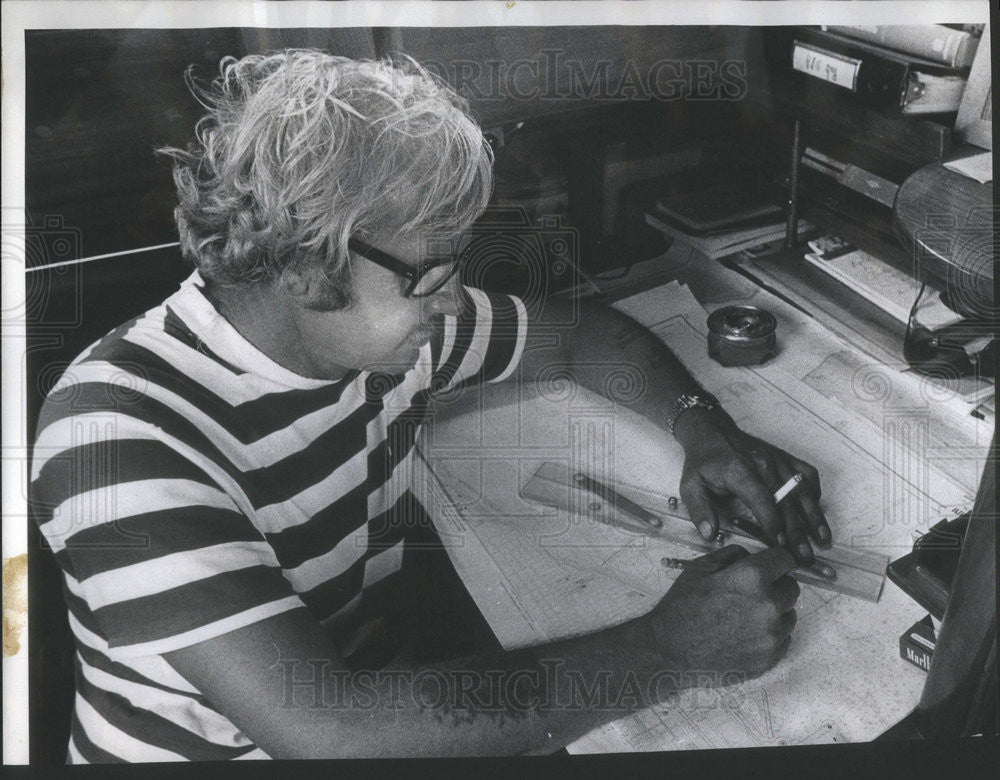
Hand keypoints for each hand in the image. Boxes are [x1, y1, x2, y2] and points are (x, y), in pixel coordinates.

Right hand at [646, 545, 799, 682]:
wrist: (669, 649)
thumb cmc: (682, 607)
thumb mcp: (701, 568)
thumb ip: (734, 555)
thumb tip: (754, 556)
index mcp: (752, 578)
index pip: (786, 559)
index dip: (775, 561)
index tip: (770, 566)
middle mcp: (768, 605)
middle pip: (792, 587)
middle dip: (776, 585)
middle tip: (751, 593)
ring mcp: (771, 635)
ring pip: (789, 615)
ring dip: (774, 612)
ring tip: (745, 616)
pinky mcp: (769, 658)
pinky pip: (782, 640)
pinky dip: (769, 635)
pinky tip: (745, 634)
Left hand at [673, 408, 829, 564]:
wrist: (712, 431)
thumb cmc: (702, 462)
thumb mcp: (690, 485)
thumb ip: (699, 510)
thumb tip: (709, 534)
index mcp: (739, 471)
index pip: (762, 499)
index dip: (772, 523)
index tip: (779, 545)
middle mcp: (763, 464)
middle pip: (786, 501)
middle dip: (797, 532)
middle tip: (804, 557)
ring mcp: (777, 460)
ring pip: (802, 491)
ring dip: (814, 517)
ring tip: (823, 540)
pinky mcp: (785, 458)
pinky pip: (807, 475)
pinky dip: (814, 494)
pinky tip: (816, 512)